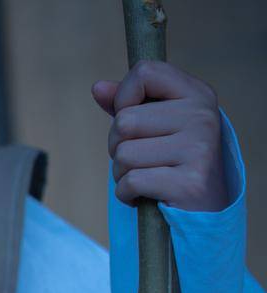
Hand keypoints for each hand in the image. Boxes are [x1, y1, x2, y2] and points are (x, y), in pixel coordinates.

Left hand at [91, 59, 229, 211]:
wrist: (203, 210)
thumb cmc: (171, 163)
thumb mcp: (154, 127)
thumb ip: (127, 104)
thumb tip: (98, 87)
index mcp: (197, 95)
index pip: (146, 72)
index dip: (124, 97)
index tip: (133, 119)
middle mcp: (202, 116)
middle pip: (123, 121)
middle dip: (117, 146)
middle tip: (142, 159)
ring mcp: (199, 148)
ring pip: (123, 154)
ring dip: (122, 173)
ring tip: (147, 176)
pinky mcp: (189, 182)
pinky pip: (130, 182)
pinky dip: (127, 194)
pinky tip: (146, 195)